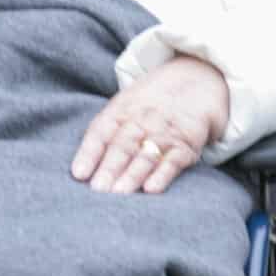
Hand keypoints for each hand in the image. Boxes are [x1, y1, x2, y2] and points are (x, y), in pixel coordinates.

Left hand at [74, 55, 229, 195]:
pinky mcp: (186, 145)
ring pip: (146, 155)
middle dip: (109, 168)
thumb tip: (79, 169)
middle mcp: (142, 120)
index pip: (101, 131)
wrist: (197, 81)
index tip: (78, 174)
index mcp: (121, 110)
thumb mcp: (125, 105)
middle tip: (98, 190)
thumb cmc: (151, 102)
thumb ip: (104, 132)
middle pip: (123, 145)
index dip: (89, 153)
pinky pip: (173, 161)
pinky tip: (151, 189)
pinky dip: (162, 175)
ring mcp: (165, 132)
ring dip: (132, 175)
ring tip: (119, 194)